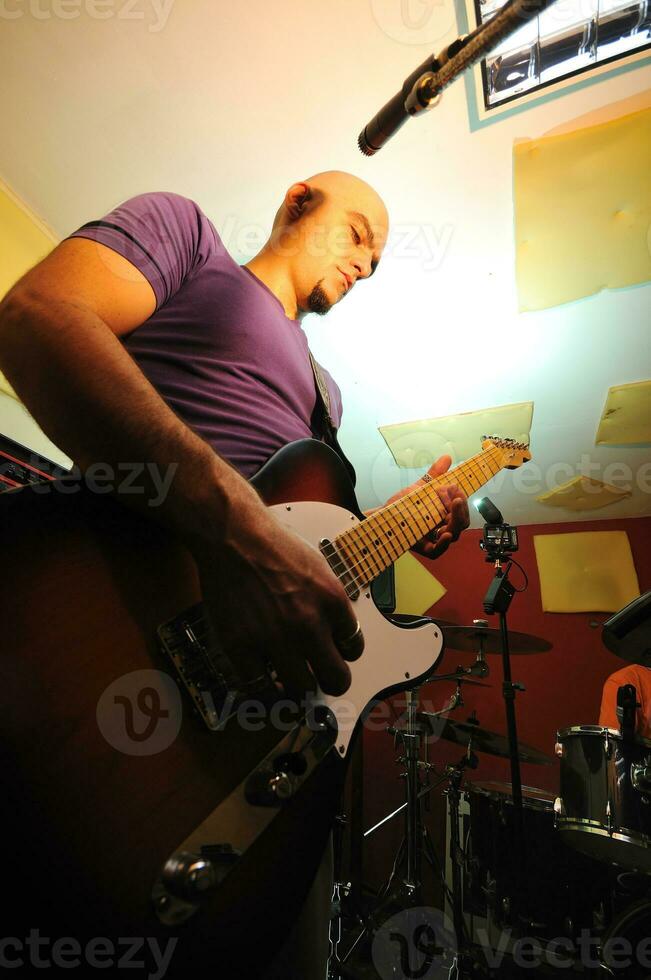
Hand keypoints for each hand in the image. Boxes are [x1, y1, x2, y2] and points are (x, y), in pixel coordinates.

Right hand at [192, 499, 361, 699]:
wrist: (233, 534)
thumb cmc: (273, 543)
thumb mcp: (319, 566)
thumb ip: (329, 601)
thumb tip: (334, 630)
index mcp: (332, 601)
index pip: (354, 648)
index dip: (344, 652)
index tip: (335, 651)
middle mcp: (308, 624)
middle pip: (336, 679)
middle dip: (332, 681)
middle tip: (322, 678)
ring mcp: (274, 638)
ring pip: (300, 688)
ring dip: (298, 686)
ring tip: (291, 679)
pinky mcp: (240, 645)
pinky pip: (258, 686)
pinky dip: (264, 687)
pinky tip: (264, 678)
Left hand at [385, 455, 468, 559]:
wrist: (382, 514)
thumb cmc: (403, 504)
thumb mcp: (420, 488)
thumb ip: (434, 475)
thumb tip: (446, 458)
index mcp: (445, 514)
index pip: (461, 510)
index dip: (462, 501)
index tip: (456, 489)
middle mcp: (442, 527)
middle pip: (461, 523)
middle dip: (461, 510)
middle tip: (456, 499)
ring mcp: (434, 539)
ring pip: (453, 535)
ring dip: (455, 521)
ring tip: (451, 509)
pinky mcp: (423, 548)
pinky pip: (438, 550)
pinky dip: (444, 543)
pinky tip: (445, 533)